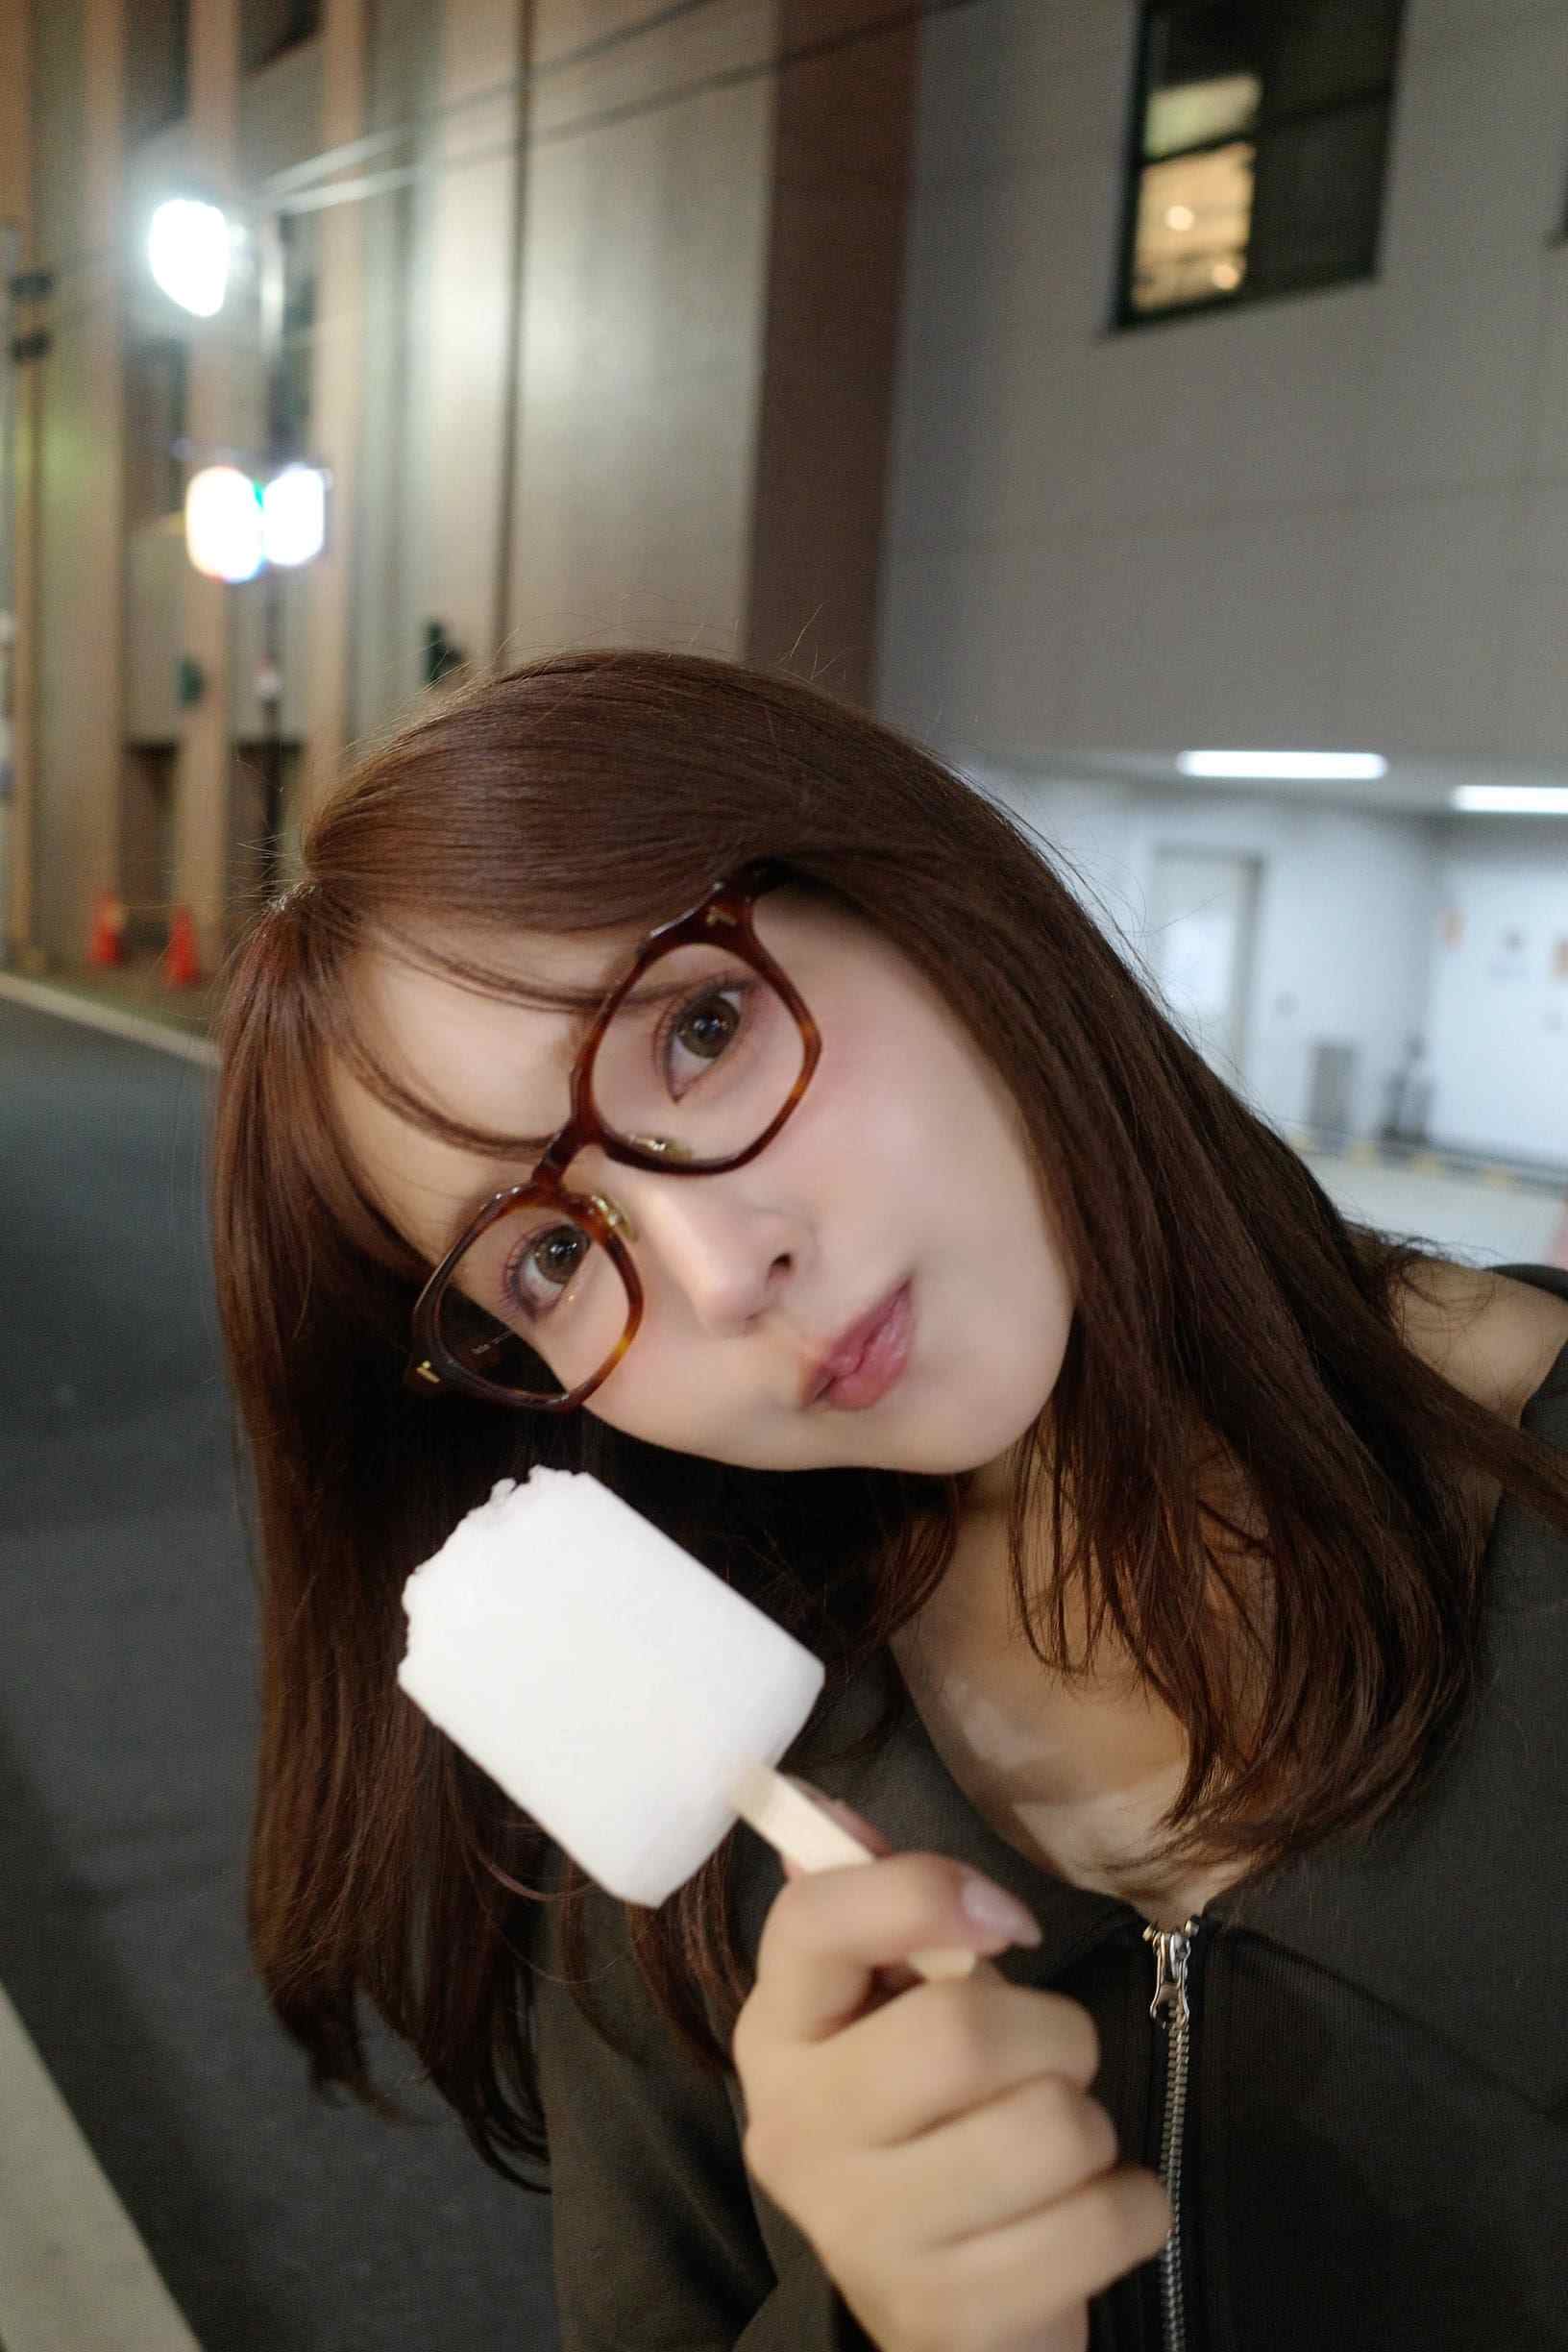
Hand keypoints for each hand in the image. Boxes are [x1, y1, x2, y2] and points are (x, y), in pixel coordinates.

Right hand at [732, 1794, 1170, 2351]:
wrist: (936, 2311)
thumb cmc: (926, 2122)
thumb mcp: (889, 2010)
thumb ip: (876, 1908)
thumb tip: (828, 1810)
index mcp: (779, 2034)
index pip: (814, 1922)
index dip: (924, 1892)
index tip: (1007, 1922)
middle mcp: (797, 2132)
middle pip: (962, 2032)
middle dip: (1052, 2031)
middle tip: (1050, 2056)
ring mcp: (866, 2236)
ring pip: (1051, 2127)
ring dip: (1091, 2125)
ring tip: (1057, 2145)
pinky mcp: (947, 2317)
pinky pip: (1106, 2219)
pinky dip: (1130, 2205)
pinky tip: (1086, 2214)